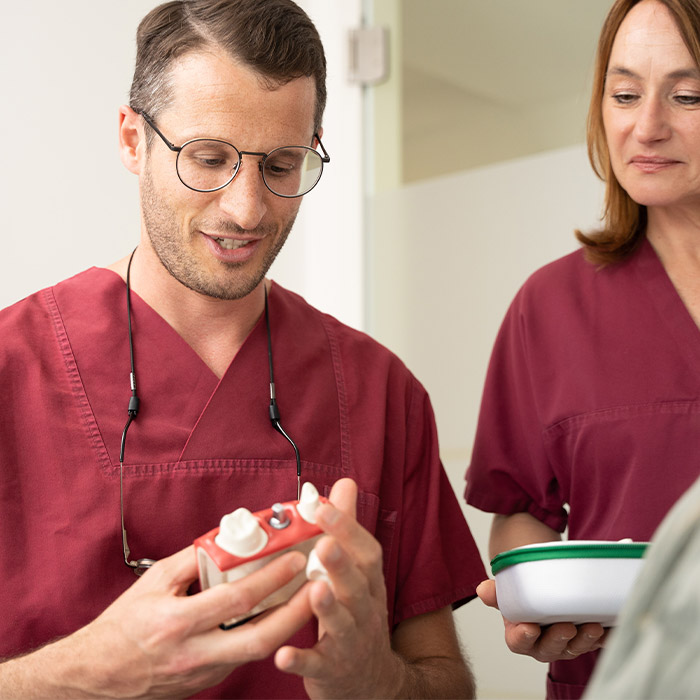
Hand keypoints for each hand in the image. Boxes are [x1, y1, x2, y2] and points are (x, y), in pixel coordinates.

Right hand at [24, 546, 312, 698]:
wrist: (99, 676)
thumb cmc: (124, 624)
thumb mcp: (154, 581)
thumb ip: (194, 559)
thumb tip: (230, 539)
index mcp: (178, 623)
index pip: (237, 599)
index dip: (272, 577)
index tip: (296, 558)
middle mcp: (195, 653)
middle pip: (260, 638)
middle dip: (296, 612)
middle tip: (320, 586)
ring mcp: (204, 673)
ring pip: (258, 651)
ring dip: (288, 624)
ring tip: (310, 597)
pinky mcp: (209, 682)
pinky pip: (243, 657)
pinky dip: (265, 635)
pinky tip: (280, 615)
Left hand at [274, 478, 402, 698]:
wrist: (373, 682)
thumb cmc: (357, 616)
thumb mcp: (358, 572)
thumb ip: (347, 529)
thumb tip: (344, 483)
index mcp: (367, 583)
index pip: (365, 552)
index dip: (347, 529)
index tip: (322, 507)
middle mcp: (363, 610)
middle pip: (357, 586)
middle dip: (341, 564)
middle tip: (324, 544)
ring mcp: (349, 642)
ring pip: (342, 624)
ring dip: (328, 608)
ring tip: (315, 590)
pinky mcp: (331, 670)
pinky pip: (317, 665)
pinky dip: (301, 660)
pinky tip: (283, 654)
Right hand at [477, 579, 606, 662]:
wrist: (545, 591)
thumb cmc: (525, 596)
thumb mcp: (509, 590)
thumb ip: (497, 592)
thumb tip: (483, 590)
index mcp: (521, 634)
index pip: (518, 642)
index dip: (523, 637)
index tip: (529, 627)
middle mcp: (544, 644)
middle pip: (549, 649)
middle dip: (559, 640)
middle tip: (566, 626)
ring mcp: (567, 644)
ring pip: (575, 648)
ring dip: (585, 640)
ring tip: (593, 626)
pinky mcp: (587, 640)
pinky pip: (598, 644)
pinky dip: (606, 638)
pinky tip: (611, 629)